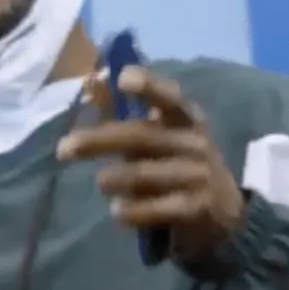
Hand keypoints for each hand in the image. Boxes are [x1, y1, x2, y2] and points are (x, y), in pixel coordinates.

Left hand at [61, 66, 246, 263]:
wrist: (223, 210)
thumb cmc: (180, 164)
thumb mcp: (166, 137)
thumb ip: (133, 119)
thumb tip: (94, 88)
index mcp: (187, 120)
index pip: (169, 98)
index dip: (148, 86)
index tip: (122, 78)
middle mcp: (194, 144)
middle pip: (142, 137)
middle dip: (100, 140)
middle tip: (64, 148)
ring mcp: (198, 176)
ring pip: (145, 175)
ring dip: (115, 179)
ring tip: (101, 183)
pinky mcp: (196, 208)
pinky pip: (157, 209)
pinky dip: (132, 210)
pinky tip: (118, 211)